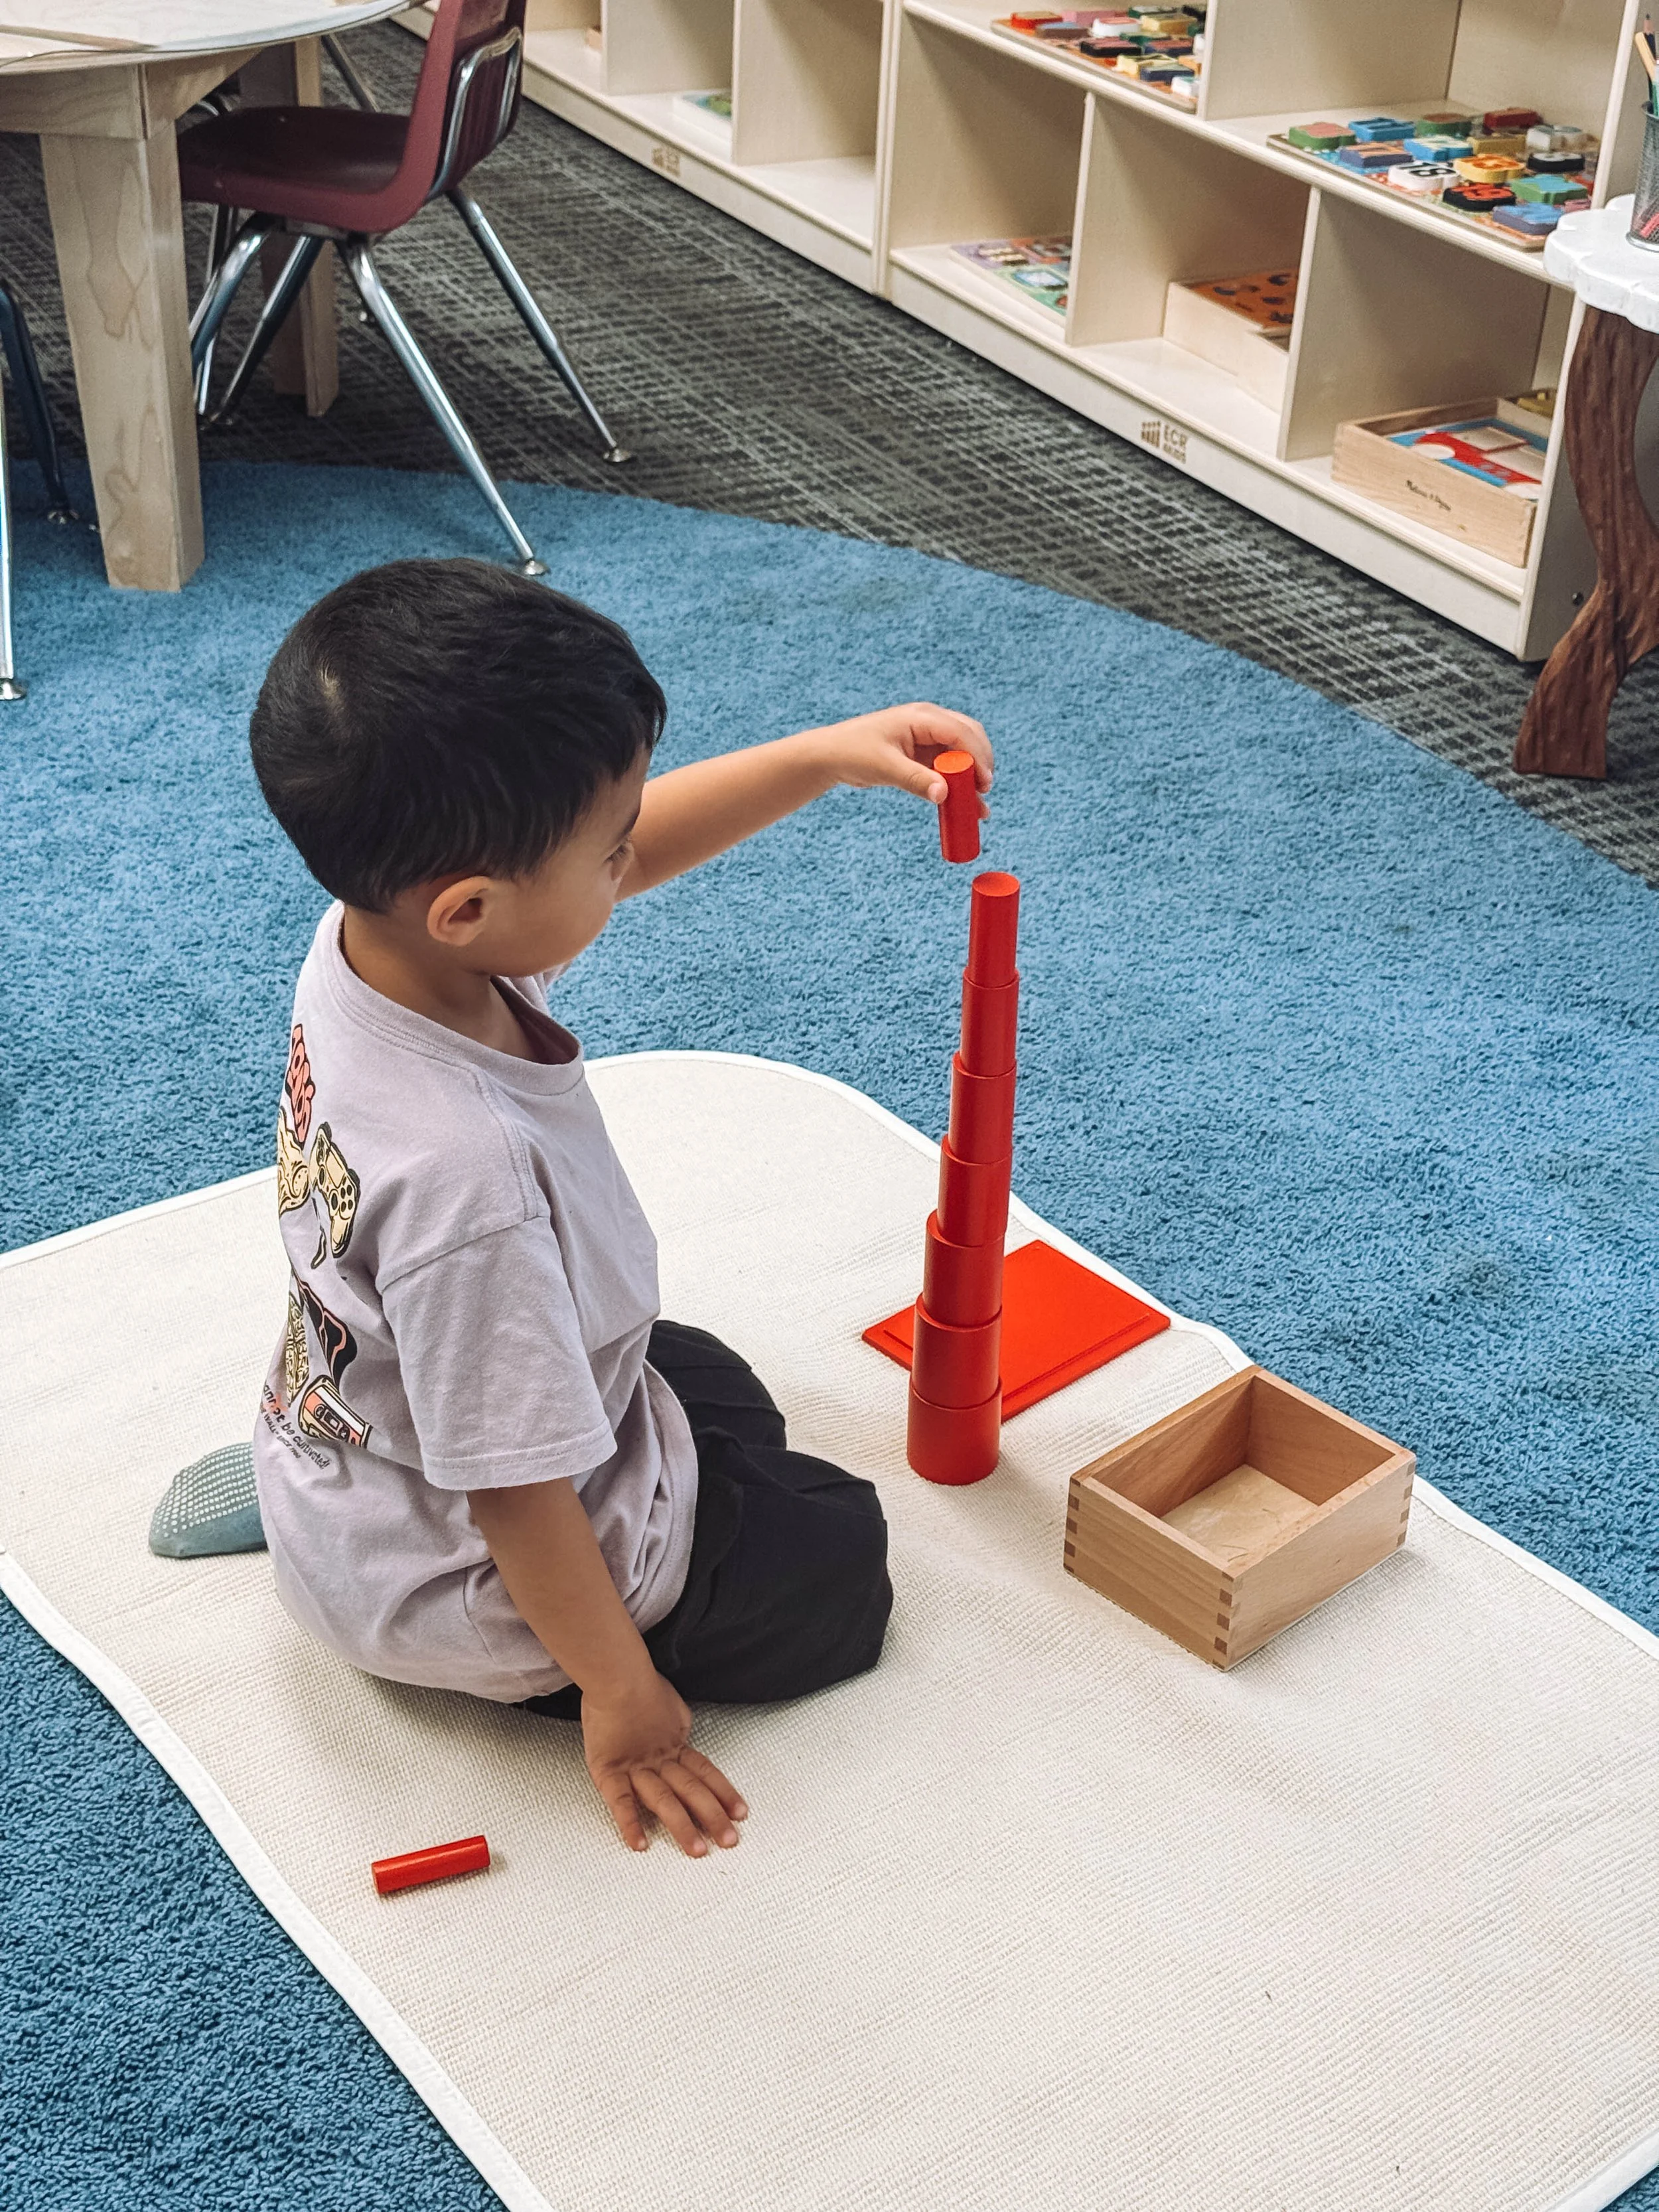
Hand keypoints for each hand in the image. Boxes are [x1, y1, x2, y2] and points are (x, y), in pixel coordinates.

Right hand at [581, 1669, 747, 1857]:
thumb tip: (683, 1736)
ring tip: (697, 1850)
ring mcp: (635, 1767)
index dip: (724, 1793)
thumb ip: (678, 1730)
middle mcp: (660, 1759)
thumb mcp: (672, 1707)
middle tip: (729, 1840)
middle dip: (712, 1817)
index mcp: (675, 1744)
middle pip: (691, 1791)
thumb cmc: (642, 1686)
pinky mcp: (608, 1771)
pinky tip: (640, 1844)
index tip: (741, 1813)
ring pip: (663, 1800)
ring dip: (681, 1826)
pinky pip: (620, 1801)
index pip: (706, 1773)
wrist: (616, 1676)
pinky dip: (630, 1823)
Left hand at [810, 703, 992, 818]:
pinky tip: (966, 805)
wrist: (830, 756)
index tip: (983, 782)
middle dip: (980, 763)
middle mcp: (928, 723)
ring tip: (979, 806)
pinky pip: (948, 768)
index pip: (959, 732)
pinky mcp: (922, 754)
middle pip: (968, 737)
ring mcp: (927, 738)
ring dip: (972, 777)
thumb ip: (916, 780)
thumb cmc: (853, 752)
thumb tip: (944, 794)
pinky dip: (957, 784)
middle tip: (984, 791)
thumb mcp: (885, 767)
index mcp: (920, 717)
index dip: (976, 756)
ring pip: (961, 754)